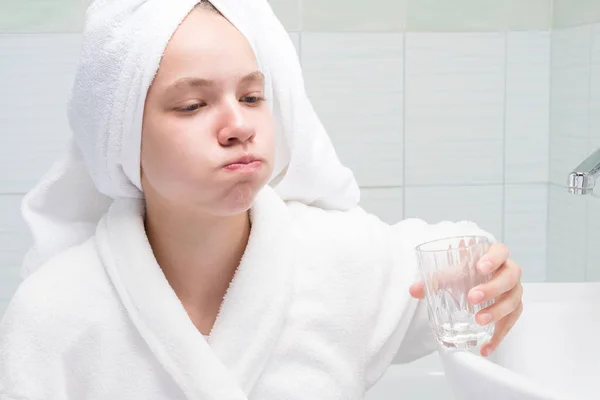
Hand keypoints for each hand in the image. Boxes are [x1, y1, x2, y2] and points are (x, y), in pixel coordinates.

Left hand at [409, 242, 522, 356]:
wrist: (478, 281)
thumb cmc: (467, 271)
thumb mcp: (453, 272)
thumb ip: (435, 279)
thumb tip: (413, 290)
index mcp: (496, 255)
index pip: (501, 251)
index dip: (493, 258)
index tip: (480, 268)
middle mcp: (510, 271)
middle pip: (510, 278)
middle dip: (492, 288)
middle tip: (472, 297)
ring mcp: (514, 291)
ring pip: (513, 301)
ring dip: (497, 312)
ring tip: (478, 320)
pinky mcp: (514, 309)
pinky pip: (510, 323)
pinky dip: (498, 337)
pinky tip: (486, 348)